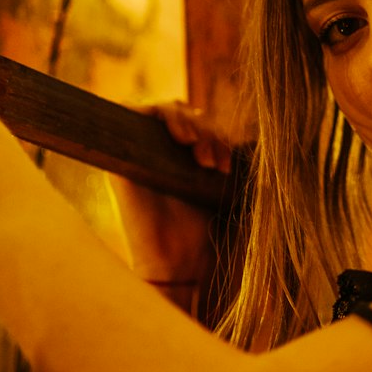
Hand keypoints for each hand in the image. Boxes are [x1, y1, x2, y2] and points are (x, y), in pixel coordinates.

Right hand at [111, 101, 240, 289]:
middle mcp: (159, 151)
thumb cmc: (204, 232)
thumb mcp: (224, 185)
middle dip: (207, 132)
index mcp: (183, 156)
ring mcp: (138, 150)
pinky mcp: (121, 153)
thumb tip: (251, 133)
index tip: (227, 164)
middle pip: (185, 114)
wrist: (179, 261)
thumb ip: (228, 156)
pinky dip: (161, 113)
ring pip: (165, 110)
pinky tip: (182, 138)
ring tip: (203, 156)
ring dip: (191, 124)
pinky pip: (133, 109)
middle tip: (215, 164)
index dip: (216, 133)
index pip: (199, 121)